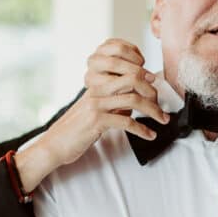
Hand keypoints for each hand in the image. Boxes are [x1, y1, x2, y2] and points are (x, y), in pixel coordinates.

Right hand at [15, 38, 167, 190]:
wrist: (54, 144)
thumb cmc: (76, 130)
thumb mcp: (95, 111)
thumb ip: (112, 103)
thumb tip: (136, 102)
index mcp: (97, 86)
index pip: (126, 72)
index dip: (146, 79)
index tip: (157, 90)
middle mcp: (97, 91)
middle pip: (134, 80)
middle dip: (153, 93)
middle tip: (162, 107)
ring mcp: (96, 105)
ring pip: (133, 100)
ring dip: (153, 111)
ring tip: (162, 120)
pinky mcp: (97, 121)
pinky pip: (126, 122)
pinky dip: (142, 129)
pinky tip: (149, 134)